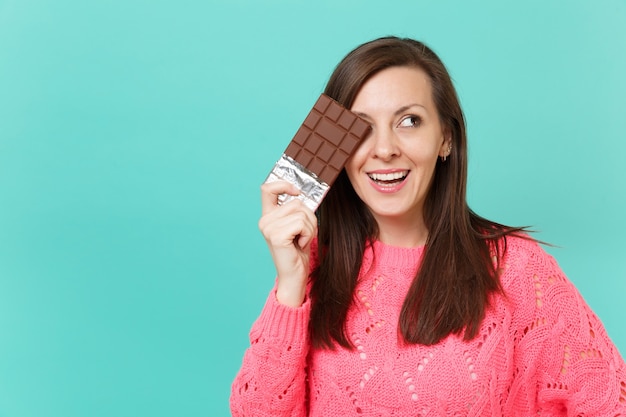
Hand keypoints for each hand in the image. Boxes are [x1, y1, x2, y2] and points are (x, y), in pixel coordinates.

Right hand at [259, 181, 316, 306]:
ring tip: (302, 240)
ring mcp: (268, 228)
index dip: (283, 184)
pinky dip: (308, 234)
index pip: (267, 188)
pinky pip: (302, 223)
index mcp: (268, 216)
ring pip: (301, 212)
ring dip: (310, 227)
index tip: (298, 191)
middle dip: (309, 217)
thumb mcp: (297, 225)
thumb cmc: (298, 251)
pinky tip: (301, 245)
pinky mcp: (276, 236)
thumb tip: (305, 193)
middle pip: (296, 202)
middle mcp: (264, 220)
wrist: (294, 276)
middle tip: (304, 234)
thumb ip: (296, 209)